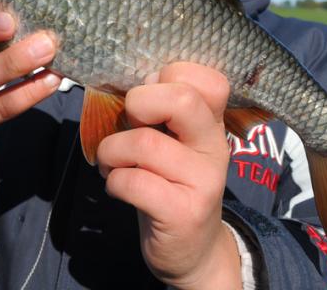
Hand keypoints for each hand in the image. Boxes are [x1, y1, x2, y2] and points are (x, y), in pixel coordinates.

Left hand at [97, 63, 240, 289]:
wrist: (194, 250)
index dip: (170, 76)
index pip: (208, 79)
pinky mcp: (183, 213)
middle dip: (140, 103)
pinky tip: (117, 187)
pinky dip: (114, 181)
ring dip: (112, 150)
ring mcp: (204, 181)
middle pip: (183, 99)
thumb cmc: (172, 183)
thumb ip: (162, 111)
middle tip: (130, 123)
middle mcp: (214, 147)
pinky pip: (135, 182)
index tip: (150, 99)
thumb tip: (137, 83)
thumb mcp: (175, 142)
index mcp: (212, 123)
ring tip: (111, 162)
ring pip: (145, 143)